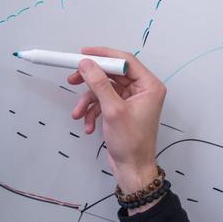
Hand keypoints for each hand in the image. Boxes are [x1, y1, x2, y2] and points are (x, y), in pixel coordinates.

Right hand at [66, 46, 164, 191]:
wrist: (132, 168)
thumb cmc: (132, 144)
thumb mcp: (113, 110)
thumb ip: (99, 84)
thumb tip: (87, 64)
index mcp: (149, 86)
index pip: (125, 60)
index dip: (103, 55)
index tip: (84, 53)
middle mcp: (142, 90)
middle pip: (112, 74)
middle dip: (90, 80)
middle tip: (73, 78)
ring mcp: (131, 100)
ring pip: (104, 89)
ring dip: (88, 101)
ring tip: (78, 113)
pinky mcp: (121, 110)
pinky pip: (103, 102)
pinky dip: (92, 111)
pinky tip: (87, 125)